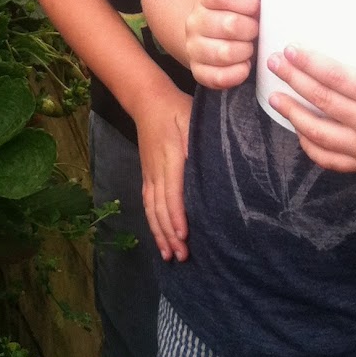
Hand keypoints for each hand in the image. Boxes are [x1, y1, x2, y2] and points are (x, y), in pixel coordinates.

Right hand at [134, 84, 192, 263]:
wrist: (148, 100)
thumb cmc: (177, 109)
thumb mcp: (192, 119)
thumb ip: (198, 143)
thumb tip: (208, 166)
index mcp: (170, 157)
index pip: (172, 192)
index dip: (177, 215)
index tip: (183, 235)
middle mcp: (156, 170)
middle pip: (160, 207)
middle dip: (169, 234)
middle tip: (182, 256)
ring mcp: (149, 173)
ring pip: (152, 209)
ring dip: (159, 233)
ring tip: (169, 255)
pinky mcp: (147, 174)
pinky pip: (147, 203)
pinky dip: (152, 222)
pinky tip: (159, 237)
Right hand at [184, 0, 261, 89]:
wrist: (215, 37)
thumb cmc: (237, 10)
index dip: (247, 2)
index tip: (256, 6)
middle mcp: (194, 22)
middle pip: (229, 25)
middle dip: (250, 29)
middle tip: (255, 29)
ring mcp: (194, 48)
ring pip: (224, 53)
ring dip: (245, 51)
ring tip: (249, 47)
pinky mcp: (199, 71)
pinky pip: (217, 77)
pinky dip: (236, 73)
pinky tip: (244, 65)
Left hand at [267, 16, 355, 173]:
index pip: (338, 80)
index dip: (311, 65)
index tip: (291, 50)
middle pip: (322, 103)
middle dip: (294, 82)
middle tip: (274, 64)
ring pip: (319, 134)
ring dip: (293, 115)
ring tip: (274, 97)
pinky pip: (330, 159)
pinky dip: (310, 147)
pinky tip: (298, 130)